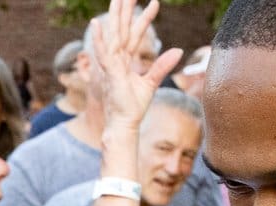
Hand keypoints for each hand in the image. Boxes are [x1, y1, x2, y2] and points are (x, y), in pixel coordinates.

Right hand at [92, 0, 184, 132]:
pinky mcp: (110, 73)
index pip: (135, 34)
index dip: (144, 18)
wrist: (124, 124)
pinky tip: (96, 22)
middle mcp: (116, 60)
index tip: (155, 2)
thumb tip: (178, 50)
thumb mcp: (151, 83)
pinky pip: (104, 52)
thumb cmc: (133, 107)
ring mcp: (111, 65)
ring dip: (115, 16)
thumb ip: (162, 66)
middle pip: (122, 29)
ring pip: (114, 35)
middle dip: (125, 9)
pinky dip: (99, 38)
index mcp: (125, 61)